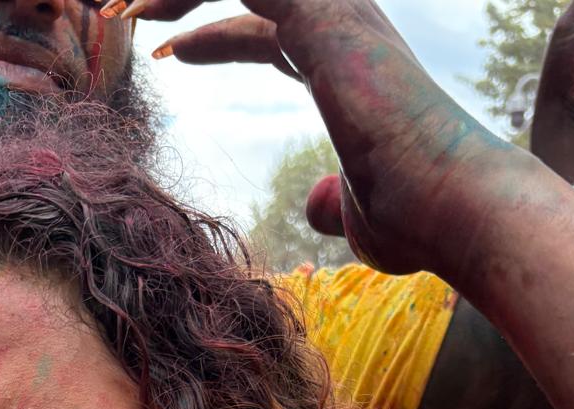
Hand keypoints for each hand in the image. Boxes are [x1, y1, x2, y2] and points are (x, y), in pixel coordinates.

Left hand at [107, 0, 512, 276]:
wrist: (458, 208)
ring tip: (115, 10)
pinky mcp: (323, 18)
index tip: (165, 51)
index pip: (270, 19)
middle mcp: (343, 20)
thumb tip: (311, 206)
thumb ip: (331, 204)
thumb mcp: (358, 217)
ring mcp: (335, 11)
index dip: (214, 32)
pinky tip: (140, 12)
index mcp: (349, 59)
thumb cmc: (417, 222)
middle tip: (119, 16)